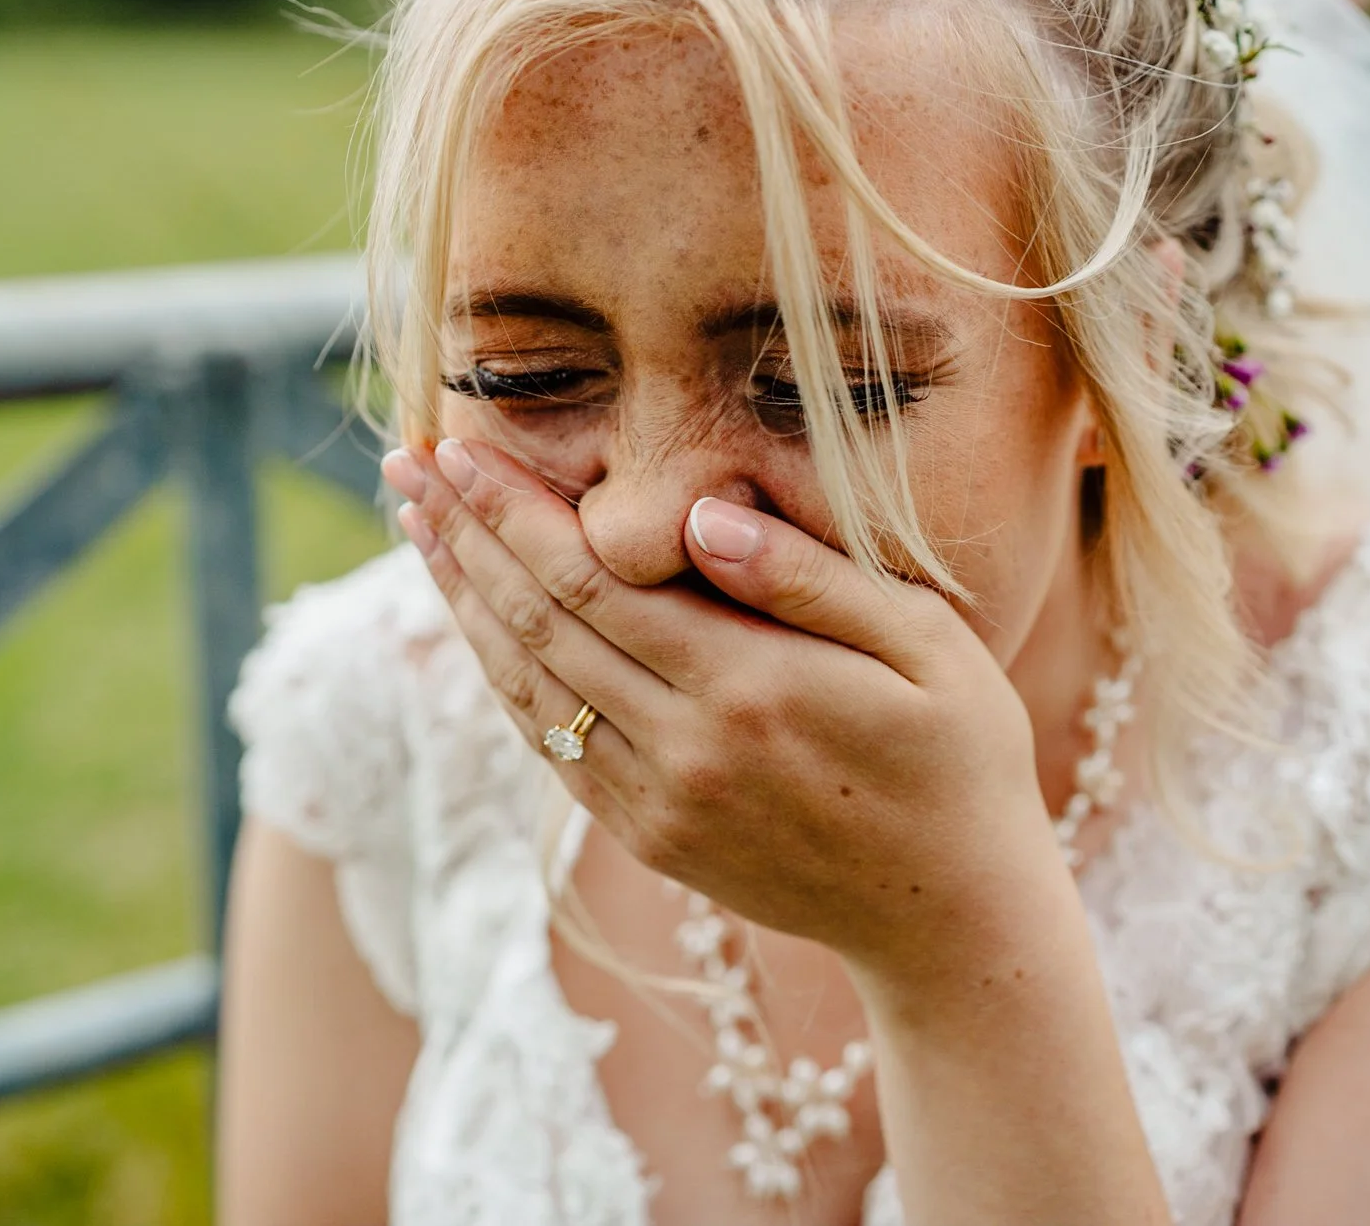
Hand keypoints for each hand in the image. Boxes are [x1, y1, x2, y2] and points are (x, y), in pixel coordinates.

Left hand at [383, 437, 1056, 978]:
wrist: (951, 920)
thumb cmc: (961, 761)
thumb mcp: (929, 649)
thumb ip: (812, 579)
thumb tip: (701, 516)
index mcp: (749, 687)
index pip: (593, 580)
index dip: (514, 512)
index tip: (460, 449)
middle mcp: (685, 750)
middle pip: (538, 625)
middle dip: (465, 538)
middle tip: (408, 466)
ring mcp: (659, 803)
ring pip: (527, 688)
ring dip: (463, 604)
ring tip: (418, 528)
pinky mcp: (652, 837)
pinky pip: (551, 747)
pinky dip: (502, 679)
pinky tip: (477, 625)